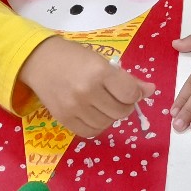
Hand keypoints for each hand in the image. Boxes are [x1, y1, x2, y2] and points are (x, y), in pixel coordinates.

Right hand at [18, 36, 154, 137]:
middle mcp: (87, 92)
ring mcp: (74, 108)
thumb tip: (151, 90)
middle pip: (121, 111)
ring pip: (107, 123)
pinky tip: (93, 113)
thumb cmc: (74, 57)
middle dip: (125, 105)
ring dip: (110, 116)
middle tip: (117, 97)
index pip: (130, 93)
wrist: (39, 61)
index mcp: (99, 72)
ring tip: (103, 103)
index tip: (129, 90)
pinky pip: (89, 132)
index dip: (135, 94)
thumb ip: (127, 79)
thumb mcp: (102, 61)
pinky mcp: (64, 119)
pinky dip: (97, 125)